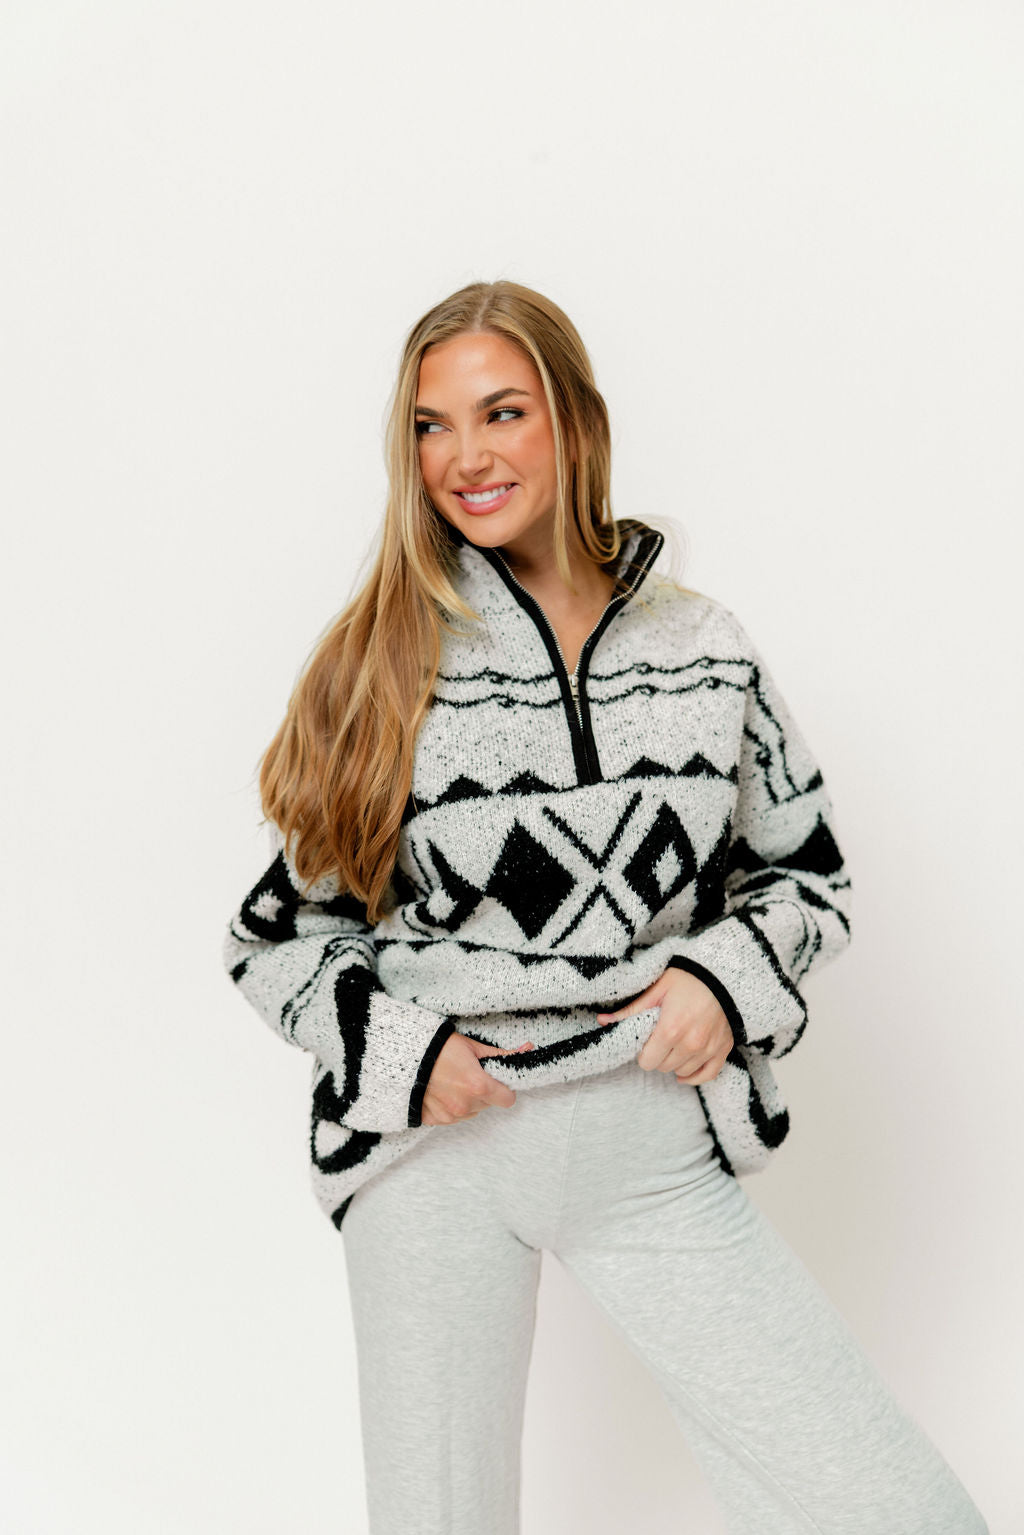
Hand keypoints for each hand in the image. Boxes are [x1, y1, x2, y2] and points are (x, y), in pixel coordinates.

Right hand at [420, 1032, 535, 1125]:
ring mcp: (449, 1115)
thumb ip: (502, 1055)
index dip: (504, 1089)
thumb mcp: (473, 1047)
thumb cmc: (439, 1047)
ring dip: (467, 1100)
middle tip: (468, 1074)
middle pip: (488, 1104)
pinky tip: (440, 1090)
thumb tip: (529, 1049)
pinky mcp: (434, 1120)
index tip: (495, 1079)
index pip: (508, 1099)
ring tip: (452, 1080)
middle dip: (484, 1091)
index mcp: (479, 1086)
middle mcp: (465, 1105)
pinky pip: (452, 1117)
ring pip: (471, 1111)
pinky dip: (450, 1106)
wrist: (403, 1056)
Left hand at [596, 969, 733, 1083]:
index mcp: (670, 1030)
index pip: (647, 1061)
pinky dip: (694, 1076)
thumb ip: (630, 1010)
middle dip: (657, 1055)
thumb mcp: (657, 989)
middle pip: (663, 1067)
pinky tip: (684, 1072)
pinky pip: (707, 1075)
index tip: (647, 1039)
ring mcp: (708, 1049)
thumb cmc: (687, 978)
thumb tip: (602, 1021)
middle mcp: (690, 1044)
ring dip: (674, 1062)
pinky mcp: (723, 1049)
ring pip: (682, 1071)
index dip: (643, 1051)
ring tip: (674, 1043)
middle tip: (660, 1038)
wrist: (723, 974)